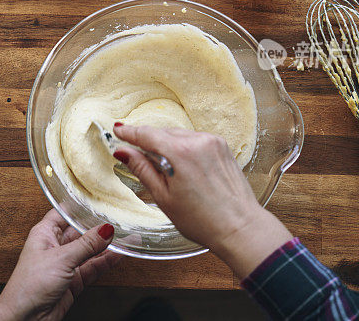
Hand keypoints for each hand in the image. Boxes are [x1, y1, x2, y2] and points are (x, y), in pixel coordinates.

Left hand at [0, 209, 122, 320]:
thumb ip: (86, 244)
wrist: (25, 319)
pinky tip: (119, 254)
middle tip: (119, 218)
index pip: (64, 213)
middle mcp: (54, 246)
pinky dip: (106, 261)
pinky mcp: (73, 281)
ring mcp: (65, 264)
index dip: (79, 206)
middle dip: (97, 226)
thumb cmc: (29, 286)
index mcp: (44, 233)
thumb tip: (105, 229)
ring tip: (127, 236)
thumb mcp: (61, 259)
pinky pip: (92, 267)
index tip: (98, 198)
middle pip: (80, 231)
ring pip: (89, 250)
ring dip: (106, 245)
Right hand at [112, 124, 291, 277]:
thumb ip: (142, 169)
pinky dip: (185, 148)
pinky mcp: (223, 146)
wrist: (240, 228)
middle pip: (164, 133)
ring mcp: (213, 142)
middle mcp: (198, 141)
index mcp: (180, 153)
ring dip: (168, 145)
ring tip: (166, 169)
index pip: (147, 134)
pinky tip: (184, 167)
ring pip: (180, 135)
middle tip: (137, 155)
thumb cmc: (202, 220)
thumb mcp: (164, 197)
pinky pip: (195, 140)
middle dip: (150, 142)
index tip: (118, 130)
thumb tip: (123, 152)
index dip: (130, 132)